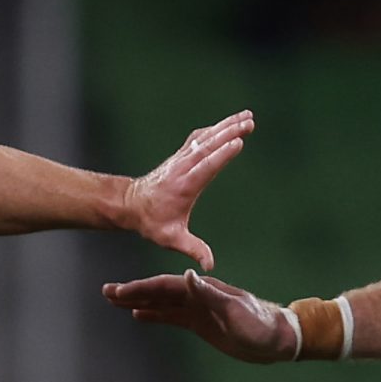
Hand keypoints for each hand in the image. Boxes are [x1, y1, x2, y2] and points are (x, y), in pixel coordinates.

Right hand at [102, 268, 296, 363]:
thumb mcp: (235, 310)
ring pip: (161, 303)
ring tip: (115, 301)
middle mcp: (197, 296)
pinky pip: (171, 317)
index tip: (120, 291)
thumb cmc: (260, 324)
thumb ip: (210, 294)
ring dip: (138, 301)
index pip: (166, 286)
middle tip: (106, 292)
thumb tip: (186, 275)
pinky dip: (154, 315)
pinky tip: (138, 315)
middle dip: (132, 292)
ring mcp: (198, 309)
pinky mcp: (201, 323)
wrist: (278, 339)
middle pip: (159, 291)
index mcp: (203, 290)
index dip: (141, 288)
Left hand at [124, 110, 253, 269]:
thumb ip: (192, 249)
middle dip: (229, 132)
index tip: (238, 142)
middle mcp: (183, 168)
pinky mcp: (181, 155)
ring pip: (205, 138)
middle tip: (249, 122)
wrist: (131, 206)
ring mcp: (181, 159)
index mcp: (184, 186)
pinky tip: (228, 123)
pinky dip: (214, 129)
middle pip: (209, 145)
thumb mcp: (171, 239)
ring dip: (226, 125)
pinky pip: (199, 138)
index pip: (206, 166)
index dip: (222, 154)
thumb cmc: (151, 223)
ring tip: (247, 116)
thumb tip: (210, 265)